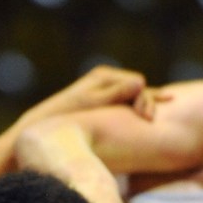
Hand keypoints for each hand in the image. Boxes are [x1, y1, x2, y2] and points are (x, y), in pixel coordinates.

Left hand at [26, 65, 167, 123]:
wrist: (45, 126)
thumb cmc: (67, 115)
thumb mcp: (92, 104)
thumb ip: (116, 94)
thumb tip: (141, 83)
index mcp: (104, 76)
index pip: (136, 82)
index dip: (145, 98)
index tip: (147, 117)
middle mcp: (107, 80)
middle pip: (137, 89)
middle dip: (148, 102)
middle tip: (151, 120)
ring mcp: (106, 93)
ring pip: (134, 99)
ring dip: (145, 108)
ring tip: (157, 120)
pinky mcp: (105, 106)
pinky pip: (127, 107)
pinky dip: (137, 113)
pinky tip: (150, 121)